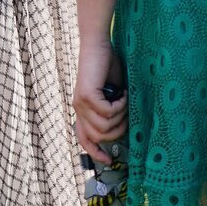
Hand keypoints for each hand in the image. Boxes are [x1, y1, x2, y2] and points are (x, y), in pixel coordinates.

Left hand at [73, 41, 127, 162]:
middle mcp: (78, 109)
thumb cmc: (107, 65)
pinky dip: (120, 105)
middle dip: (118, 130)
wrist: (98, 45)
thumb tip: (122, 128)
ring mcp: (81, 103)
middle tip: (127, 114)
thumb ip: (111, 110)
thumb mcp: (110, 93)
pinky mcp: (86, 96)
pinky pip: (108, 112)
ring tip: (124, 101)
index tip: (109, 160)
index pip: (84, 139)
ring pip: (104, 127)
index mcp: (82, 110)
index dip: (95, 153)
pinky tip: (122, 93)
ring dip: (120, 117)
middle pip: (98, 137)